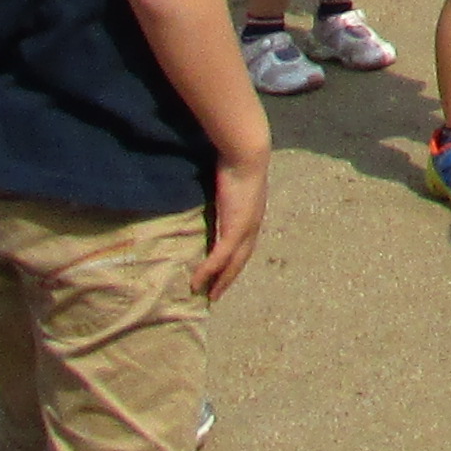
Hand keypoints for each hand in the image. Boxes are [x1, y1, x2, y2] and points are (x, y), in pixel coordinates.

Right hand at [197, 139, 269, 297]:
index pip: (245, 246)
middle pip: (241, 261)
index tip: (224, 274)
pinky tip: (197, 282)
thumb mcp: (230, 181)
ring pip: (232, 265)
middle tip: (215, 295)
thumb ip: (223, 191)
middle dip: (228, 279)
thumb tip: (213, 192)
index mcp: (253, 216)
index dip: (235, 262)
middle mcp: (253, 227)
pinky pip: (220, 257)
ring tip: (208, 295)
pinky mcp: (235, 229)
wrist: (246, 155)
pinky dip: (208, 271)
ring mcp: (245, 230)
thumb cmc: (237, 160)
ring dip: (220, 281)